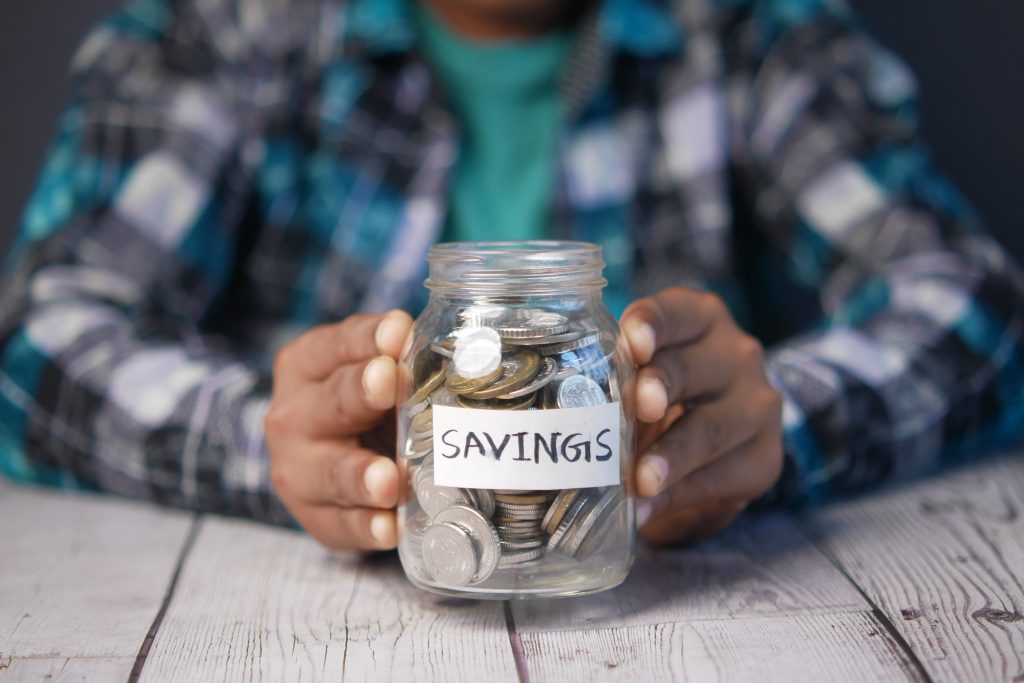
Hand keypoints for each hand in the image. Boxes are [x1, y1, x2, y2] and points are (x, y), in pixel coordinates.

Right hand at [265, 310, 412, 550]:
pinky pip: (341, 525)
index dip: (369, 338)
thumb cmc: (364, 404)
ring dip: (361, 476)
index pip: (337, 345)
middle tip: (389, 382)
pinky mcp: (316, 518)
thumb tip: (461, 347)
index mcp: (306, 365)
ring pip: (331, 472)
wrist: (326, 461)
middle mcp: (294, 415)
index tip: (399, 331)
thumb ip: (402, 358)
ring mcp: (298, 471)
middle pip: (331, 402)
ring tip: (389, 480)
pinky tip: (391, 528)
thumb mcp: (374, 372)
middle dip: (361, 393)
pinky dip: (367, 528)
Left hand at [621, 288, 783, 543]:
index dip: (652, 325)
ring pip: (714, 427)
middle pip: (694, 368)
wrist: (711, 449)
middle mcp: (736, 354)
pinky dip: (681, 495)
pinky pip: (725, 476)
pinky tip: (648, 509)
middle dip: (662, 387)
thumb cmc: (657, 399)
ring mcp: (758, 404)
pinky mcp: (765, 456)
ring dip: (672, 456)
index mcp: (699, 320)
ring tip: (639, 482)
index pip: (675, 312)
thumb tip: (560, 410)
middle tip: (637, 409)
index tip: (631, 345)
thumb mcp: (636, 379)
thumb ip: (612, 379)